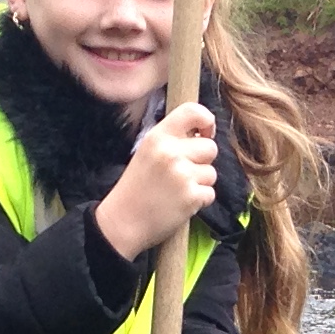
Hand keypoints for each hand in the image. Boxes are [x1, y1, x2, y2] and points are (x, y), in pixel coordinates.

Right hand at [94, 101, 217, 256]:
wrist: (122, 222)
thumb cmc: (136, 188)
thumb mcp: (147, 152)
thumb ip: (172, 140)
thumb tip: (203, 134)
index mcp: (158, 137)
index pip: (193, 111)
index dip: (207, 121)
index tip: (205, 133)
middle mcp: (171, 152)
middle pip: (210, 147)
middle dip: (202, 162)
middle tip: (183, 174)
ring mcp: (182, 175)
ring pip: (212, 173)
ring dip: (200, 183)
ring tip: (178, 191)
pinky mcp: (191, 197)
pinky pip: (210, 193)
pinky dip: (199, 201)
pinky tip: (180, 204)